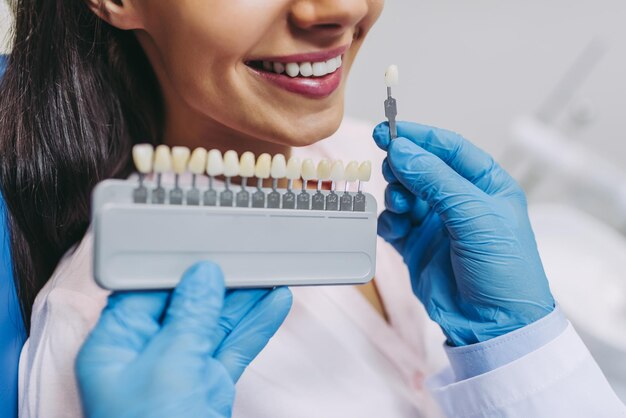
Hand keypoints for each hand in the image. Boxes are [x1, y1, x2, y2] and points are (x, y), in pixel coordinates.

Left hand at [76, 261, 291, 417]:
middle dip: (221, 281)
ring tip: (272, 273)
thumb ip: (189, 316)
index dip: (178, 267)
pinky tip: (275, 305)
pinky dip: (256, 327)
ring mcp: (181, 370)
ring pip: (217, 325)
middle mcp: (147, 355)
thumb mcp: (169, 365)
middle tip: (249, 256)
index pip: (147, 291)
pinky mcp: (208, 385)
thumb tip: (203, 277)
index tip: (206, 246)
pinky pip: (234, 348)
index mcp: (116, 346)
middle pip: (187, 304)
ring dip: (246, 301)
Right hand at [373, 121, 553, 345]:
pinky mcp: (417, 246)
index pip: (448, 148)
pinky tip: (394, 228)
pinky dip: (388, 221)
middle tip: (392, 171)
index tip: (389, 131)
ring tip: (401, 207)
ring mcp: (436, 223)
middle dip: (403, 168)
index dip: (418, 137)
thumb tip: (402, 151)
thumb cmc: (504, 270)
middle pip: (420, 168)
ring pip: (403, 193)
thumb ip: (436, 180)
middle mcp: (459, 200)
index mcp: (485, 185)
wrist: (494, 325)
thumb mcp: (475, 216)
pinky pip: (393, 223)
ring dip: (396, 195)